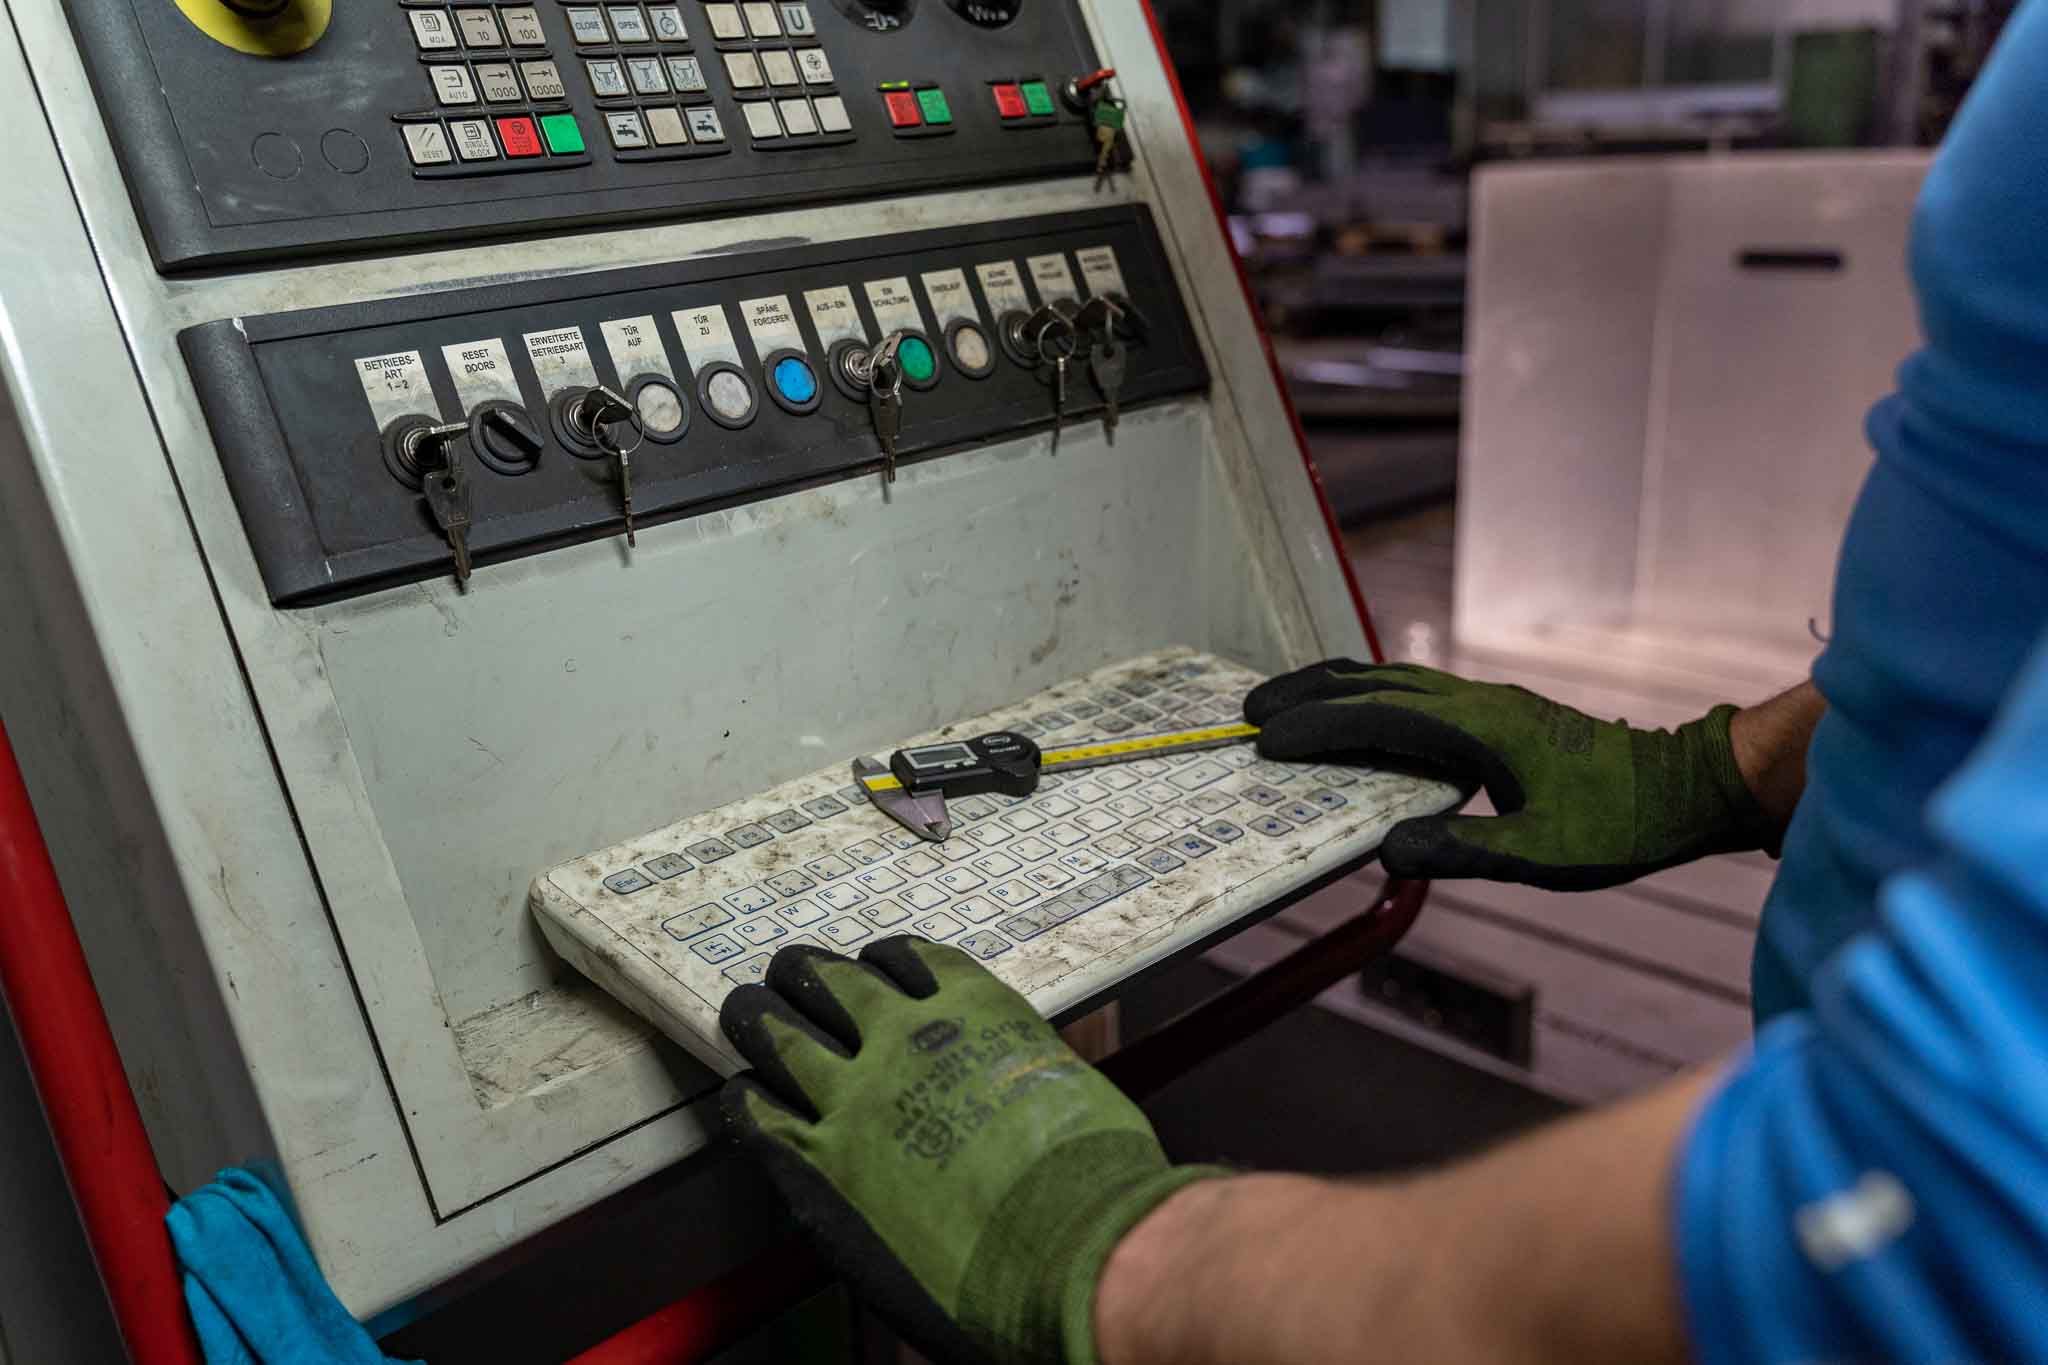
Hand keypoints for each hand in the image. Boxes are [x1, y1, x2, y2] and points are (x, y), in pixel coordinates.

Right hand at [721, 939, 1221, 1364]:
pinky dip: (891, 956)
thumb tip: (856, 1191)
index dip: (749, 1092)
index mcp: (823, 1169)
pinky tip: (886, 958)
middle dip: (758, 1016)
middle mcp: (854, 1094)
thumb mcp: (887, 1272)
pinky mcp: (975, 1006)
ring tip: (801, 966)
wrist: (1076, 1249)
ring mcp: (914, 1040)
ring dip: (810, 972)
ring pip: (837, 982)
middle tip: (753, 1004)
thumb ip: (853, 1211)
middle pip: (778, 1033)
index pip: (755, 1109)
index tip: (749, 1085)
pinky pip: (915, 959)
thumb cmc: (993, 1290)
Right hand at [1244, 661, 1774, 890]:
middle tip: (1251, 710)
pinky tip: (1361, 721)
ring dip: (1336, 690)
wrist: (1687, 788)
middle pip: (1376, 683)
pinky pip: (1416, 695)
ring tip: (1288, 705)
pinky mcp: (1498, 716)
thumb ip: (1464, 850)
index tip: (1266, 739)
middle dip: (1310, 694)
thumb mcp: (1544, 854)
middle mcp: (1477, 703)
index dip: (1318, 727)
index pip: (1380, 717)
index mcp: (1480, 728)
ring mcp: (1488, 705)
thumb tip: (1386, 850)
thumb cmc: (1623, 824)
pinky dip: (1371, 700)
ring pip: (1395, 681)